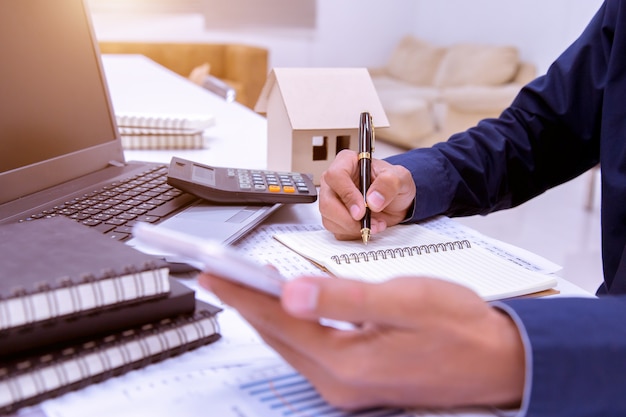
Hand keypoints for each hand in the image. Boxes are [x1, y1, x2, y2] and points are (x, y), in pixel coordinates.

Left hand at [199, 273, 524, 410]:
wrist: (501, 362)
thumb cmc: (462, 328)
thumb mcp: (406, 301)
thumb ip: (345, 297)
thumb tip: (291, 292)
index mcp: (346, 362)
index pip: (278, 320)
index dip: (241, 293)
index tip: (212, 272)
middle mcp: (339, 382)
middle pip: (277, 336)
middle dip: (244, 302)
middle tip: (217, 275)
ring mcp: (347, 386)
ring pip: (290, 344)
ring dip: (265, 313)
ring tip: (243, 285)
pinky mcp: (357, 381)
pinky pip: (309, 349)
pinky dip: (292, 325)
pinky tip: (289, 307)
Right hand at [319, 149, 415, 239]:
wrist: (396, 202)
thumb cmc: (393, 184)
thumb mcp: (400, 178)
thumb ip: (389, 183)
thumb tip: (373, 200)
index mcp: (347, 163)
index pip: (336, 176)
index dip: (347, 195)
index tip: (361, 210)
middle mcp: (335, 181)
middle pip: (327, 202)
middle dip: (348, 218)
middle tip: (367, 222)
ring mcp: (333, 200)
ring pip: (330, 219)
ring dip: (354, 227)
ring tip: (375, 223)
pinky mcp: (335, 218)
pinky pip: (337, 231)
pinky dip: (354, 233)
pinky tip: (369, 226)